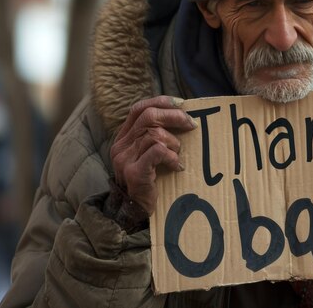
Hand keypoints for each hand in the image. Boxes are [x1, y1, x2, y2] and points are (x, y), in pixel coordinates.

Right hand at [110, 96, 195, 213]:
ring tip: (178, 155)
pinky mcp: (134, 172)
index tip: (181, 104)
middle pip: (148, 117)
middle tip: (191, 125)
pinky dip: (172, 157)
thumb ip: (156, 136)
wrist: (136, 210)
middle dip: (174, 117)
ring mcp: (125, 159)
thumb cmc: (150, 180)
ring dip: (174, 143)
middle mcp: (121, 145)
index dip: (160, 102)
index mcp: (124, 137)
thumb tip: (182, 116)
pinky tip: (177, 166)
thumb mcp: (149, 154)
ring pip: (154, 134)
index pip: (138, 109)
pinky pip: (158, 151)